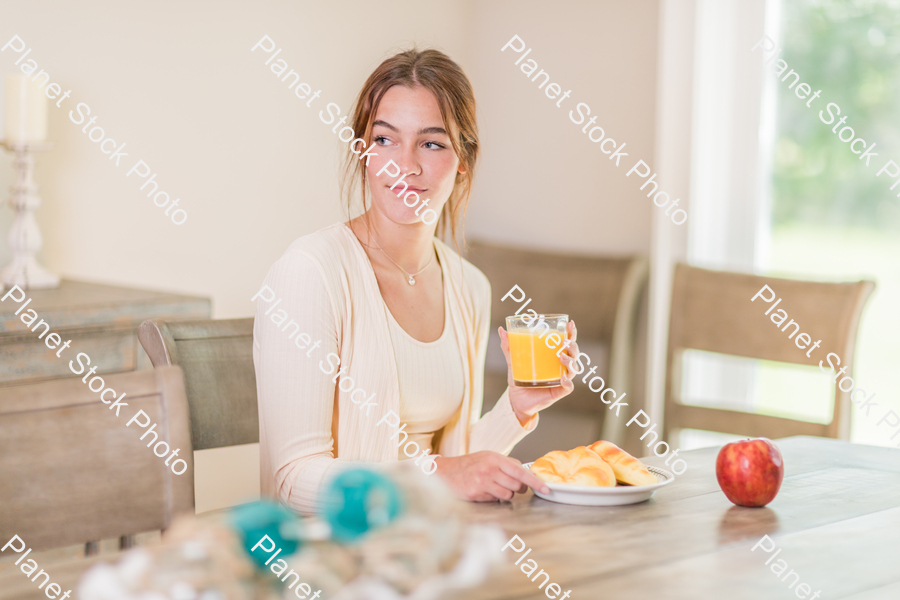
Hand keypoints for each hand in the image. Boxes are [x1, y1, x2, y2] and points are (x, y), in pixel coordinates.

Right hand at [433, 451, 549, 500]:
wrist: (447, 472)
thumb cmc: (469, 465)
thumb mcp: (488, 457)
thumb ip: (507, 464)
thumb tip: (526, 472)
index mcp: (495, 458)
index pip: (521, 471)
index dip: (535, 481)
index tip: (546, 488)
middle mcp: (490, 469)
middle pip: (517, 485)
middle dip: (517, 487)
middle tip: (508, 484)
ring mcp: (483, 482)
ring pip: (508, 494)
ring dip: (505, 493)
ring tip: (494, 486)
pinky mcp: (477, 493)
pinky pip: (496, 500)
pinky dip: (494, 497)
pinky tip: (485, 491)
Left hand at [499, 320, 579, 424]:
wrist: (516, 400)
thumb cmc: (519, 379)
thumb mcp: (513, 362)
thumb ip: (509, 347)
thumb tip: (501, 330)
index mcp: (553, 356)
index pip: (566, 342)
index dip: (571, 333)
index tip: (570, 324)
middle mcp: (560, 366)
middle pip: (574, 354)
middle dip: (573, 346)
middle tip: (564, 343)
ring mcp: (561, 379)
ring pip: (574, 368)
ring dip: (571, 361)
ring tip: (562, 357)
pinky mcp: (559, 392)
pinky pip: (568, 387)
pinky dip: (568, 383)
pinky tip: (562, 378)